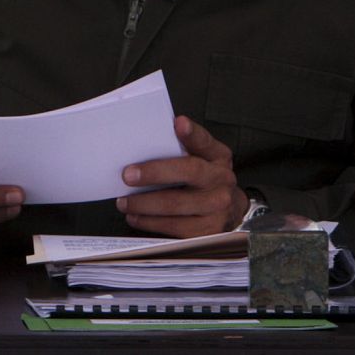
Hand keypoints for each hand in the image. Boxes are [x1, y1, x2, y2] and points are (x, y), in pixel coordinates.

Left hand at [115, 115, 247, 237]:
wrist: (230, 210)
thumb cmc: (205, 179)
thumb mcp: (202, 158)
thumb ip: (182, 146)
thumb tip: (149, 134)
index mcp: (217, 157)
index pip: (205, 141)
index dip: (192, 133)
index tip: (179, 123)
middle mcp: (222, 180)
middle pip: (189, 172)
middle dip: (154, 173)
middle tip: (127, 176)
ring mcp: (217, 208)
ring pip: (176, 205)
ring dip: (144, 204)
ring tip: (124, 201)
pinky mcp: (208, 231)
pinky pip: (175, 228)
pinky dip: (150, 223)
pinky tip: (136, 217)